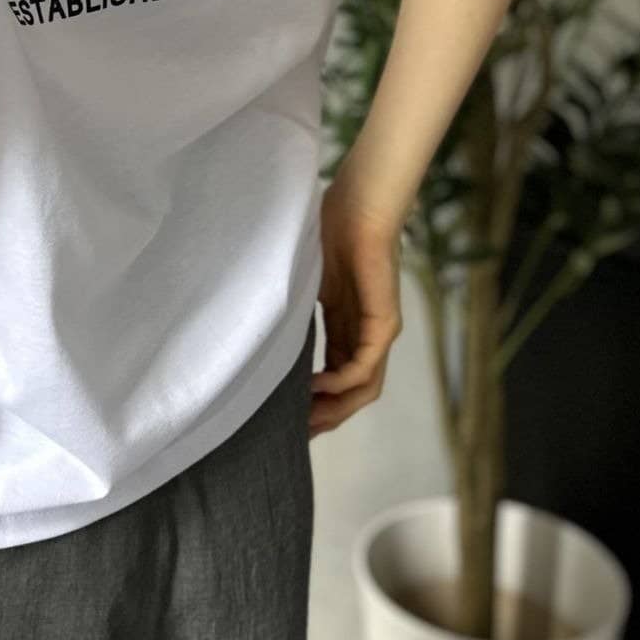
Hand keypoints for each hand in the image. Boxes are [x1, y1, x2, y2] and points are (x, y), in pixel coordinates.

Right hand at [311, 179, 403, 438]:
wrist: (358, 205)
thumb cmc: (328, 231)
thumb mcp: (303, 282)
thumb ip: (292, 311)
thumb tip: (254, 333)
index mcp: (347, 326)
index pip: (335, 377)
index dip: (315, 402)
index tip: (288, 419)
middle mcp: (365, 334)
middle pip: (351, 393)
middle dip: (325, 417)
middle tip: (296, 434)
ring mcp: (378, 331)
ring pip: (363, 389)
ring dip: (336, 410)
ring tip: (307, 421)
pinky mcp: (385, 323)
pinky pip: (364, 367)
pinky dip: (341, 383)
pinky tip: (317, 386)